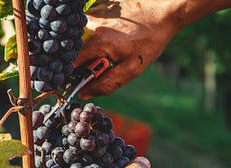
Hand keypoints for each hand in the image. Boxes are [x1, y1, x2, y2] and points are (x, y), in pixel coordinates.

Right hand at [75, 0, 230, 98]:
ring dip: (89, 50)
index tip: (84, 80)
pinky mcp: (94, 9)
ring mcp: (91, 16)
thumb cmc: (149, 40)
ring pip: (79, 41)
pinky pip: (85, 30)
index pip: (71, 65)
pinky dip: (93, 38)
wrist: (162, 10)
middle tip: (104, 64)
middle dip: (84, 63)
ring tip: (111, 49)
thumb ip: (106, 84)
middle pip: (73, 53)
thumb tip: (84, 93)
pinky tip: (111, 37)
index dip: (74, 76)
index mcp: (97, 42)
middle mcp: (90, 26)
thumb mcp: (131, 69)